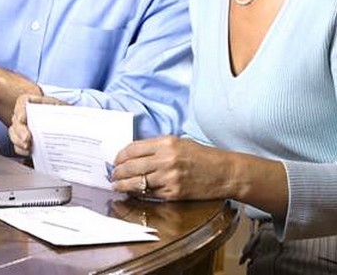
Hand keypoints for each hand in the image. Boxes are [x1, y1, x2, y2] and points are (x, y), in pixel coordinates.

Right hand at [8, 94, 66, 155]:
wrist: (58, 120)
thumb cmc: (57, 110)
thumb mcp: (60, 106)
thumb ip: (60, 107)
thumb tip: (64, 111)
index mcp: (30, 101)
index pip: (22, 101)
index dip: (20, 110)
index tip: (22, 119)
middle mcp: (22, 113)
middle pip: (16, 120)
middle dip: (20, 131)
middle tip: (26, 138)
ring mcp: (19, 126)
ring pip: (13, 133)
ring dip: (18, 141)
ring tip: (28, 146)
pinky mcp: (21, 139)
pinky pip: (16, 144)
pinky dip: (21, 149)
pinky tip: (28, 151)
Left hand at [111, 136, 227, 200]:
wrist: (224, 172)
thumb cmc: (201, 156)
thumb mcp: (179, 143)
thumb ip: (156, 147)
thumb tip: (133, 154)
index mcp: (166, 143)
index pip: (133, 149)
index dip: (120, 156)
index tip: (115, 160)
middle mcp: (166, 159)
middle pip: (131, 166)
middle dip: (117, 172)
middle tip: (112, 175)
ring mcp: (169, 177)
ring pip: (137, 182)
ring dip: (123, 185)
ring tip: (116, 186)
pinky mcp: (173, 193)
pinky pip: (149, 194)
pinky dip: (138, 194)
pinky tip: (133, 193)